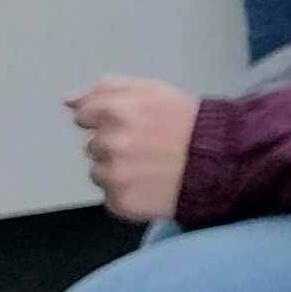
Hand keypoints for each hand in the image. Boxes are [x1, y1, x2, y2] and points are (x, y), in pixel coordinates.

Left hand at [69, 76, 199, 222]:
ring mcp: (113, 176)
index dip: (108, 119)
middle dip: (114, 145)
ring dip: (118, 170)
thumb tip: (67, 100)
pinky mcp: (121, 203)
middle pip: (92, 146)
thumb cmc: (187, 120)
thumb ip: (105, 88)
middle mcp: (108, 143)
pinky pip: (111, 197)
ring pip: (98, 173)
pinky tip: (151, 186)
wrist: (223, 161)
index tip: (133, 124)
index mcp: (114, 111)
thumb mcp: (151, 90)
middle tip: (148, 147)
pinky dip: (127, 193)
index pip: (84, 116)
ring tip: (151, 168)